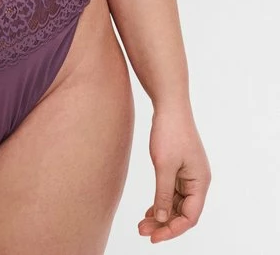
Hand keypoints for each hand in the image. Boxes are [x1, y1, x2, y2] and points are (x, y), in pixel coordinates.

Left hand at [138, 106, 210, 243]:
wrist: (169, 104)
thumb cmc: (170, 132)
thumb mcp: (164, 166)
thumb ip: (163, 194)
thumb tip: (162, 220)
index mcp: (200, 182)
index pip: (190, 217)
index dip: (172, 230)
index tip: (154, 237)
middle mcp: (198, 181)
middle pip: (184, 212)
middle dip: (164, 224)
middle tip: (142, 231)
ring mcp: (189, 174)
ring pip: (177, 203)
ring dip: (162, 214)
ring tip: (142, 224)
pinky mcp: (180, 167)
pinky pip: (173, 192)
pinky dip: (162, 201)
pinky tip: (150, 211)